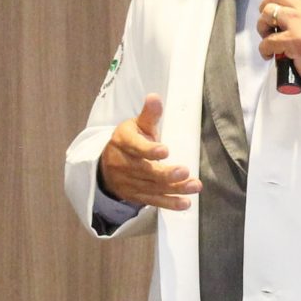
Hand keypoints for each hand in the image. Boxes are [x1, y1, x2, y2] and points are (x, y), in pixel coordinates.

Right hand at [98, 94, 201, 210]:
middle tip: (185, 171)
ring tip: (194, 186)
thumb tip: (155, 97)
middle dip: (165, 173)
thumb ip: (148, 115)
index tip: (165, 150)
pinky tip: (185, 203)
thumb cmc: (128, 141)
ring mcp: (129, 183)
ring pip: (153, 187)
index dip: (149, 150)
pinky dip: (169, 204)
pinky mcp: (136, 196)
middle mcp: (124, 164)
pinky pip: (153, 201)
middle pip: (145, 171)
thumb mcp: (135, 126)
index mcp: (123, 142)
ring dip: (174, 188)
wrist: (106, 166)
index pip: (135, 147)